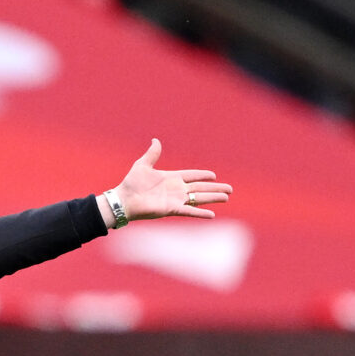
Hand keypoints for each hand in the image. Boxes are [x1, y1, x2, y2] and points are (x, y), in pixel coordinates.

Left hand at [115, 139, 231, 220]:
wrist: (124, 199)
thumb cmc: (131, 183)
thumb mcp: (143, 165)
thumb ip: (152, 154)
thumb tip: (155, 140)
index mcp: (171, 178)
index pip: (192, 175)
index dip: (203, 175)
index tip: (214, 175)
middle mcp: (176, 189)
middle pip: (200, 187)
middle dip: (215, 188)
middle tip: (230, 189)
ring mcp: (175, 200)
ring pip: (199, 198)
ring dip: (213, 198)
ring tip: (226, 198)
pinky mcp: (171, 209)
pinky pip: (189, 211)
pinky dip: (200, 213)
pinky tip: (212, 214)